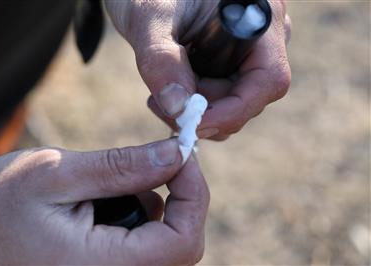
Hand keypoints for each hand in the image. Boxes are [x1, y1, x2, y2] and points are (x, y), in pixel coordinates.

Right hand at [0, 139, 209, 264]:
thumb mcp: (56, 175)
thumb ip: (120, 167)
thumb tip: (174, 154)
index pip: (182, 242)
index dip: (194, 194)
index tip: (181, 153)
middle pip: (180, 244)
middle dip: (177, 194)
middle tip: (155, 158)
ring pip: (165, 241)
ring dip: (150, 202)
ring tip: (102, 188)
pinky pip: (145, 245)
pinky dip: (138, 215)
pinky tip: (100, 204)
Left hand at [105, 0, 290, 140]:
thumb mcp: (150, 20)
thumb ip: (161, 61)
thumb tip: (178, 111)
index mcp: (257, 17)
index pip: (268, 79)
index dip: (234, 110)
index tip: (194, 124)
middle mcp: (261, 40)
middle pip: (248, 97)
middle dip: (204, 110)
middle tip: (158, 102)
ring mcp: (247, 54)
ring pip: (231, 103)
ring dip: (195, 109)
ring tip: (158, 90)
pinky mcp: (230, 65)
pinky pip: (221, 99)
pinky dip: (194, 105)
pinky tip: (169, 91)